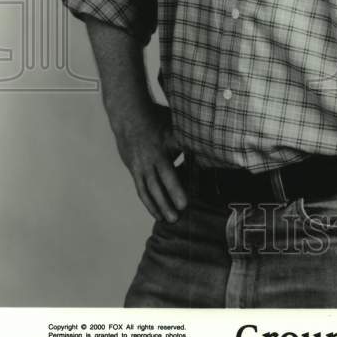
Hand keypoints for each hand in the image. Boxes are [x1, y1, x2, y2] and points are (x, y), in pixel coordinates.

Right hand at [111, 102, 186, 222]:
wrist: (128, 117)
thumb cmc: (157, 119)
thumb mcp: (174, 124)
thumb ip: (188, 137)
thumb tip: (208, 145)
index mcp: (164, 144)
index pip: (176, 160)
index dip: (185, 169)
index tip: (195, 181)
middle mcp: (151, 157)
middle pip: (162, 178)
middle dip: (172, 194)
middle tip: (183, 209)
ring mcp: (141, 165)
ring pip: (150, 189)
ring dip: (160, 205)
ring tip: (171, 219)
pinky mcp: (134, 171)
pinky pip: (142, 190)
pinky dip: (149, 204)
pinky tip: (157, 214)